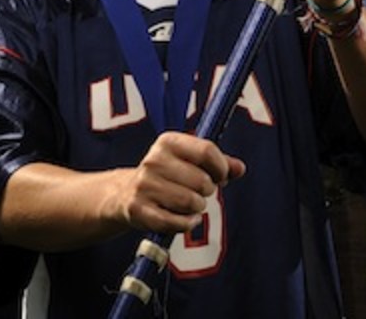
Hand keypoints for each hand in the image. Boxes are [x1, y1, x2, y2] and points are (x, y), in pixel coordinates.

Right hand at [115, 132, 244, 234]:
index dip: (221, 167)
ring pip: (191, 203)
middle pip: (202, 181)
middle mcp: (153, 160)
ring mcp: (145, 185)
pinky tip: (184, 219)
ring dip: (196, 209)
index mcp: (168, 142)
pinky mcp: (139, 210)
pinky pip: (177, 223)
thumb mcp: (190, 162)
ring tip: (188, 205)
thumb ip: (219, 163)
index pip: (207, 151)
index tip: (220, 176)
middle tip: (197, 192)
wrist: (125, 195)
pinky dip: (187, 224)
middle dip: (207, 191)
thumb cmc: (167, 177)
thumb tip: (240, 168)